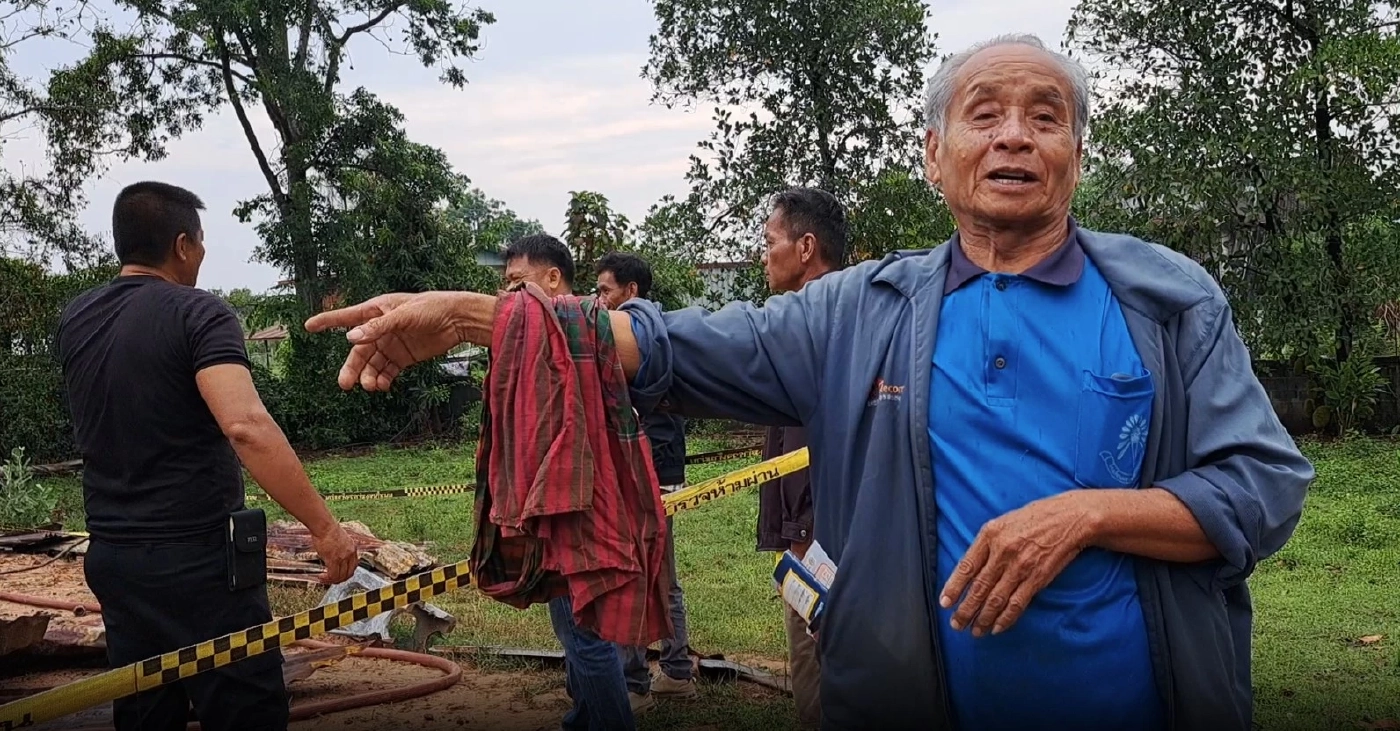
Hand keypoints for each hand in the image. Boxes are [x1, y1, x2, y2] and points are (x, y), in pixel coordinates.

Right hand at [304, 292, 468, 391]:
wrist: (457, 320)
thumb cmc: (431, 308)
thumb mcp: (404, 315)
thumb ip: (378, 327)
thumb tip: (351, 338)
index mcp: (376, 311)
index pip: (346, 317)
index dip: (327, 321)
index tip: (308, 326)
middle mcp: (380, 329)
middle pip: (359, 351)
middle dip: (351, 367)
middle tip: (345, 384)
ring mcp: (391, 343)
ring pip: (372, 364)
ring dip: (368, 376)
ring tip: (370, 386)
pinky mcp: (403, 357)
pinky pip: (387, 371)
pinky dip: (382, 379)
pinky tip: (381, 386)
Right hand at [311, 522, 359, 583]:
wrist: (324, 526)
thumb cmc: (328, 530)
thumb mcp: (340, 540)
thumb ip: (341, 549)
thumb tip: (336, 557)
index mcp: (353, 548)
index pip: (354, 566)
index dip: (347, 573)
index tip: (340, 575)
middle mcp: (350, 553)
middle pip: (349, 573)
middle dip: (340, 579)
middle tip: (332, 581)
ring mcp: (343, 557)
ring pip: (341, 576)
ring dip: (332, 580)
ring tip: (324, 579)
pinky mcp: (334, 560)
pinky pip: (333, 575)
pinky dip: (327, 579)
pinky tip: (321, 577)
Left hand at [938, 491, 1098, 636]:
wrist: (1070, 518)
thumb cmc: (1035, 518)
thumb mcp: (1003, 522)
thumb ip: (986, 544)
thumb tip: (969, 570)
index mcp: (990, 535)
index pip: (966, 566)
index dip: (954, 587)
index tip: (945, 603)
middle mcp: (1003, 552)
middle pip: (979, 587)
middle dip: (966, 610)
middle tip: (957, 624)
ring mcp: (1020, 566)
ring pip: (996, 599)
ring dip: (983, 618)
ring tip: (975, 631)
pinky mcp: (1037, 578)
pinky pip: (1017, 603)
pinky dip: (1006, 618)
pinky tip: (997, 628)